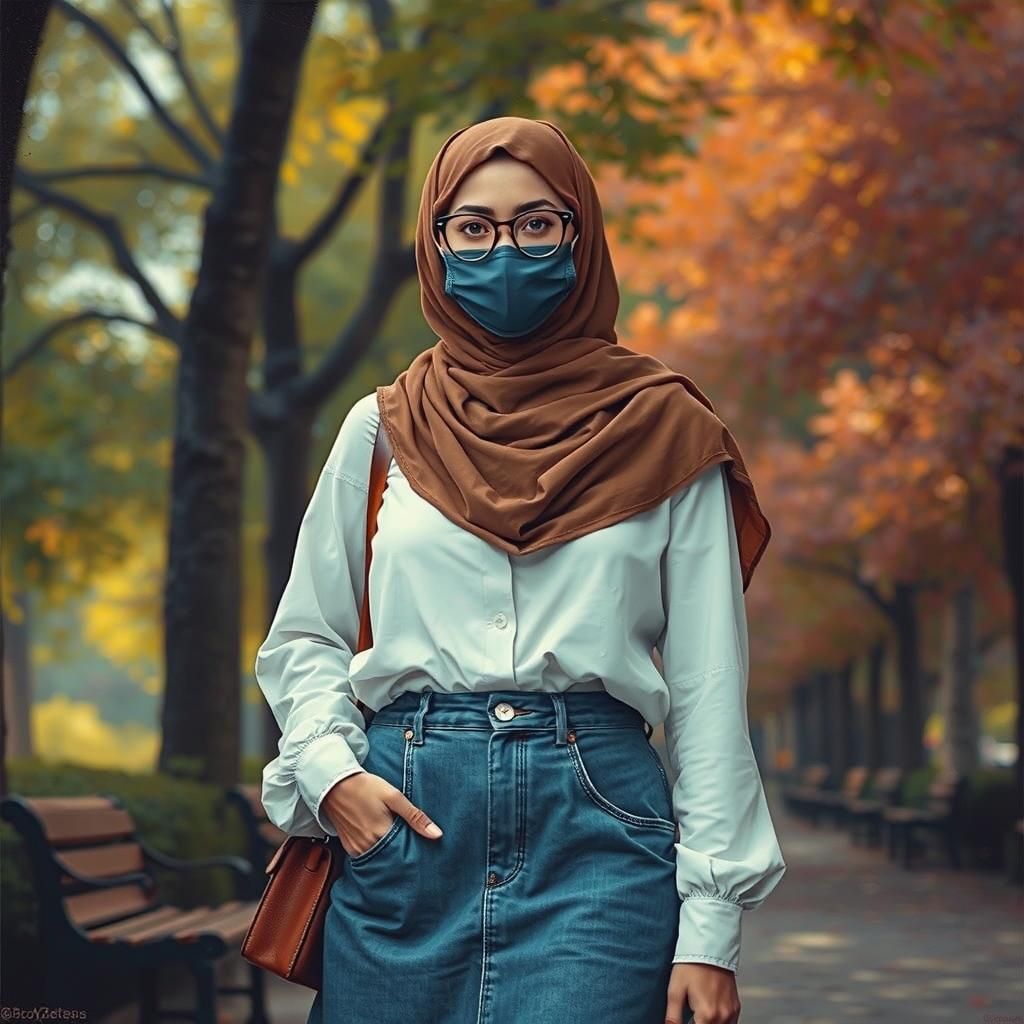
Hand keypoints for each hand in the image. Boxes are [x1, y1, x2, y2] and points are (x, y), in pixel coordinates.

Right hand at [323, 770, 442, 856]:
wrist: (334, 783)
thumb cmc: (365, 786)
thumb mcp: (393, 796)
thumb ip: (415, 816)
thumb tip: (437, 834)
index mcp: (382, 834)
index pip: (405, 852)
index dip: (414, 850)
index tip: (422, 848)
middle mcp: (368, 846)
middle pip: (392, 858)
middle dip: (402, 853)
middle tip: (411, 845)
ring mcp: (357, 849)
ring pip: (379, 858)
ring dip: (388, 853)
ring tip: (397, 843)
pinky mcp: (349, 848)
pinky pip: (366, 856)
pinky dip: (375, 851)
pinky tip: (381, 841)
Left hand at [665, 962, 739, 1023]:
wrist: (709, 946)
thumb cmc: (691, 965)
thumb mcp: (675, 990)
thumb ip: (673, 1016)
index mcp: (707, 1015)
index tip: (686, 1019)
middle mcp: (723, 1016)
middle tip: (691, 1016)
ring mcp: (731, 1012)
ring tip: (698, 1014)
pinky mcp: (736, 1006)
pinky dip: (719, 1023)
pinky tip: (709, 1013)